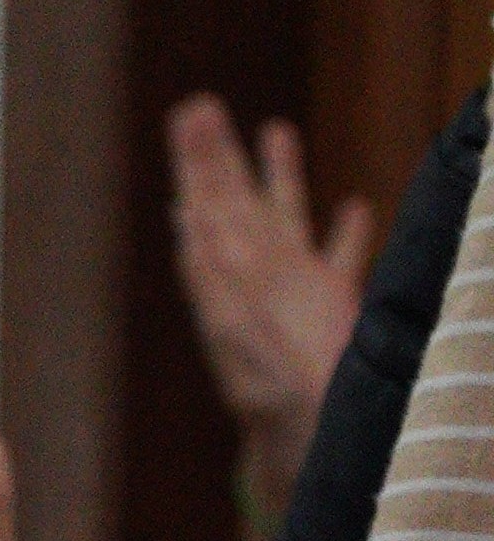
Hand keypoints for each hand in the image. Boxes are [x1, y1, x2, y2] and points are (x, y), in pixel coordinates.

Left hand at [166, 96, 365, 461]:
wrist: (307, 434)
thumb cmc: (268, 399)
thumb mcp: (237, 339)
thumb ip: (219, 288)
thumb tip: (196, 235)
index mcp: (228, 281)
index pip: (206, 209)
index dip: (196, 166)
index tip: (186, 124)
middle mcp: (255, 276)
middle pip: (233, 200)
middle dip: (217, 155)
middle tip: (199, 106)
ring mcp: (294, 287)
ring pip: (283, 215)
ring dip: (276, 174)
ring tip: (269, 129)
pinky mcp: (334, 305)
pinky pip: (340, 258)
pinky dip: (346, 233)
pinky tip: (354, 207)